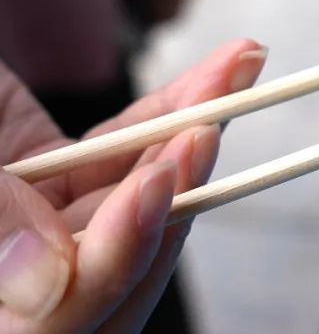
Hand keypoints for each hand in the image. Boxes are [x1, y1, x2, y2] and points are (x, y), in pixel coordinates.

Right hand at [0, 40, 266, 332]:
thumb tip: (51, 285)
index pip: (49, 324)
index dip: (110, 264)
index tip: (149, 188)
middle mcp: (1, 285)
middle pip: (107, 275)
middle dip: (167, 203)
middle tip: (206, 132)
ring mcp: (26, 230)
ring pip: (125, 207)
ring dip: (185, 139)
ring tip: (238, 73)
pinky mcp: (45, 173)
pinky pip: (116, 156)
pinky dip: (167, 110)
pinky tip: (222, 66)